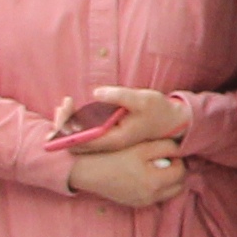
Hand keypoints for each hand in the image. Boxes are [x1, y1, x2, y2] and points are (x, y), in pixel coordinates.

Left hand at [51, 85, 185, 154]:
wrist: (172, 120)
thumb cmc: (158, 110)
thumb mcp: (141, 99)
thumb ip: (118, 96)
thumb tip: (95, 93)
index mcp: (114, 139)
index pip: (81, 140)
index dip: (68, 127)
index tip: (65, 108)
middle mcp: (109, 144)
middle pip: (76, 142)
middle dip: (64, 125)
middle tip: (63, 105)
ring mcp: (109, 140)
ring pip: (80, 138)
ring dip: (69, 123)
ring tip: (65, 104)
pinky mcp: (110, 133)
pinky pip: (87, 132)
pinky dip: (78, 122)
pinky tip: (75, 108)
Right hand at [67, 140, 190, 210]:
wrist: (87, 171)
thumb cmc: (114, 156)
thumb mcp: (143, 147)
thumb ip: (167, 147)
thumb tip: (180, 151)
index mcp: (155, 182)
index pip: (181, 172)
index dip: (177, 160)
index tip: (167, 152)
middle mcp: (151, 197)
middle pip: (178, 186)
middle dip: (175, 172)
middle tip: (163, 160)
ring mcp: (142, 202)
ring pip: (168, 192)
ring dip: (167, 181)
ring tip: (152, 167)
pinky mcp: (134, 204)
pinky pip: (155, 197)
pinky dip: (156, 187)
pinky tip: (143, 175)